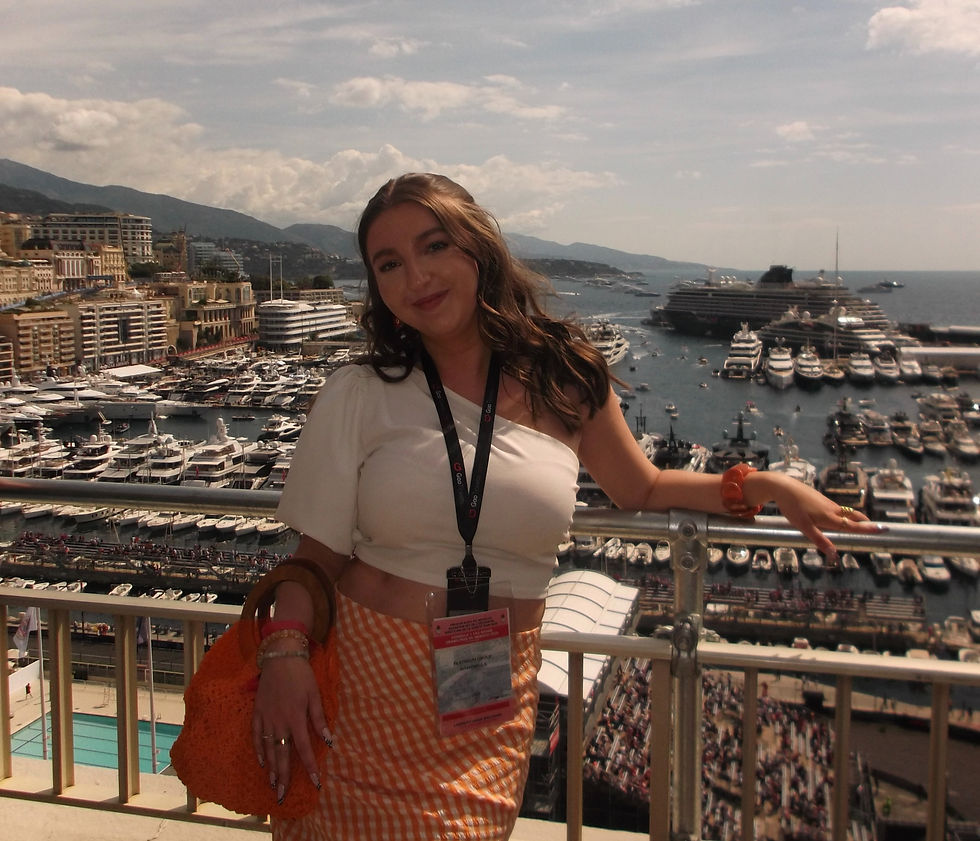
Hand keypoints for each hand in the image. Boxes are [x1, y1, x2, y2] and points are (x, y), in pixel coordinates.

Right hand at [251, 655, 332, 803]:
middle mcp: (279, 722)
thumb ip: (319, 719)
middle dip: (284, 777)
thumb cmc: (302, 675)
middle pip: (282, 755)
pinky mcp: (257, 712)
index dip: (310, 767)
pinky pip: (256, 736)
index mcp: (296, 718)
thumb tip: (329, 740)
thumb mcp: (315, 695)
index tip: (315, 783)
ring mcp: (266, 718)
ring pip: (268, 749)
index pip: (303, 749)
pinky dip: (259, 750)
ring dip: (271, 768)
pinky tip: (262, 762)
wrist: (280, 657)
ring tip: (273, 785)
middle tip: (283, 796)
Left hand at [759, 472, 883, 561]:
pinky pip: (837, 509)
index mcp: (830, 517)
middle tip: (877, 528)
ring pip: (845, 512)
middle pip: (853, 517)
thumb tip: (833, 554)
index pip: (853, 526)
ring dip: (856, 519)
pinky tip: (841, 518)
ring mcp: (827, 503)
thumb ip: (819, 540)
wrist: (784, 486)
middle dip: (865, 523)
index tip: (883, 529)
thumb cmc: (793, 507)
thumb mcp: (804, 527)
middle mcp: (832, 510)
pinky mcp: (821, 499)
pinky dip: (844, 515)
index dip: (868, 529)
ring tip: (863, 525)